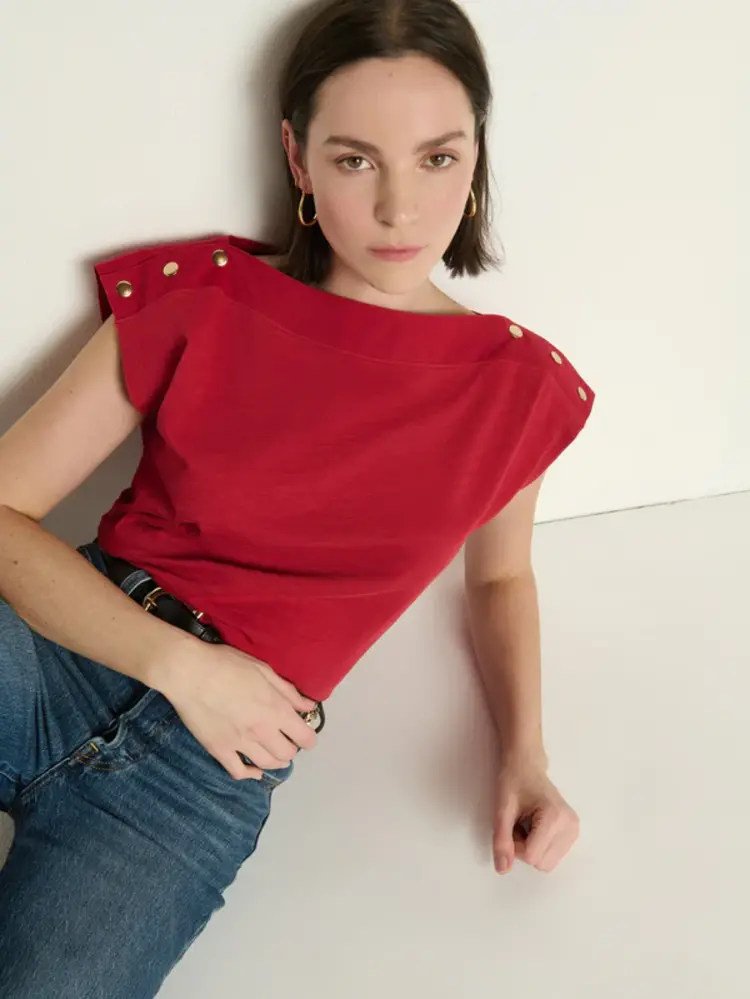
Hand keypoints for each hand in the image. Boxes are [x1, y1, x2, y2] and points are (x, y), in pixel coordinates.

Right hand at [157, 640, 318, 780]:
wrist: (189, 673)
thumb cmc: (227, 664)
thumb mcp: (264, 670)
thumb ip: (288, 692)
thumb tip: (309, 706)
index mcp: (275, 710)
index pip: (304, 737)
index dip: (308, 737)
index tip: (305, 733)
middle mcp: (261, 731)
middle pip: (287, 754)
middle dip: (292, 749)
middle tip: (287, 740)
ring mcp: (239, 744)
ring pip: (267, 764)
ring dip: (276, 762)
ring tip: (274, 753)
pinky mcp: (219, 750)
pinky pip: (238, 772)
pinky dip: (250, 775)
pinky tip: (254, 770)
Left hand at [493, 749, 579, 873]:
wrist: (528, 764)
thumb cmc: (514, 781)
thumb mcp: (502, 809)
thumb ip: (501, 840)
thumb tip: (502, 870)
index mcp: (554, 817)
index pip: (531, 856)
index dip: (514, 846)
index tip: (512, 825)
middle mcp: (570, 826)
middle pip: (542, 864)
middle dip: (524, 849)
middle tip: (519, 825)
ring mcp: (574, 830)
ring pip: (547, 863)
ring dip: (532, 849)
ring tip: (527, 825)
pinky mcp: (573, 833)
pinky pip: (552, 856)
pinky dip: (540, 847)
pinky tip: (536, 828)